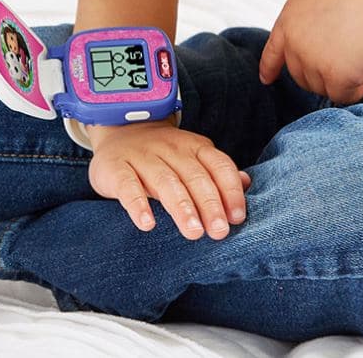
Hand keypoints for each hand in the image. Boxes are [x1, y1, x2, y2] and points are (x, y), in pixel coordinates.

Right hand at [87, 120, 250, 239]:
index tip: (238, 217)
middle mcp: (171, 149)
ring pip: (165, 181)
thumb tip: (246, 183)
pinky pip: (128, 186)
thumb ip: (217, 173)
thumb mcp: (192, 157)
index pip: (218, 165)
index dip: (230, 190)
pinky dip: (138, 204)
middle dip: (209, 204)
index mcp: (194, 146)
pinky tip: (147, 224)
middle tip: (219, 232)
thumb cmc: (164, 154)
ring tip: (193, 231)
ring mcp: (143, 156)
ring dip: (181, 207)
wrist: (120, 129)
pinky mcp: (116, 167)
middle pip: (194, 176)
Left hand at [258, 0, 362, 103]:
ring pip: (321, 86)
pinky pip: (341, 95)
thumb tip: (316, 40)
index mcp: (292, 14)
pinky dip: (356, 90)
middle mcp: (295, 38)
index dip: (270, 66)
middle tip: (349, 60)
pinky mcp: (333, 74)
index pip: (274, 48)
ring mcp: (311, 57)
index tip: (267, 78)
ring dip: (342, 79)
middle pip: (300, 74)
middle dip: (322, 73)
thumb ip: (313, 17)